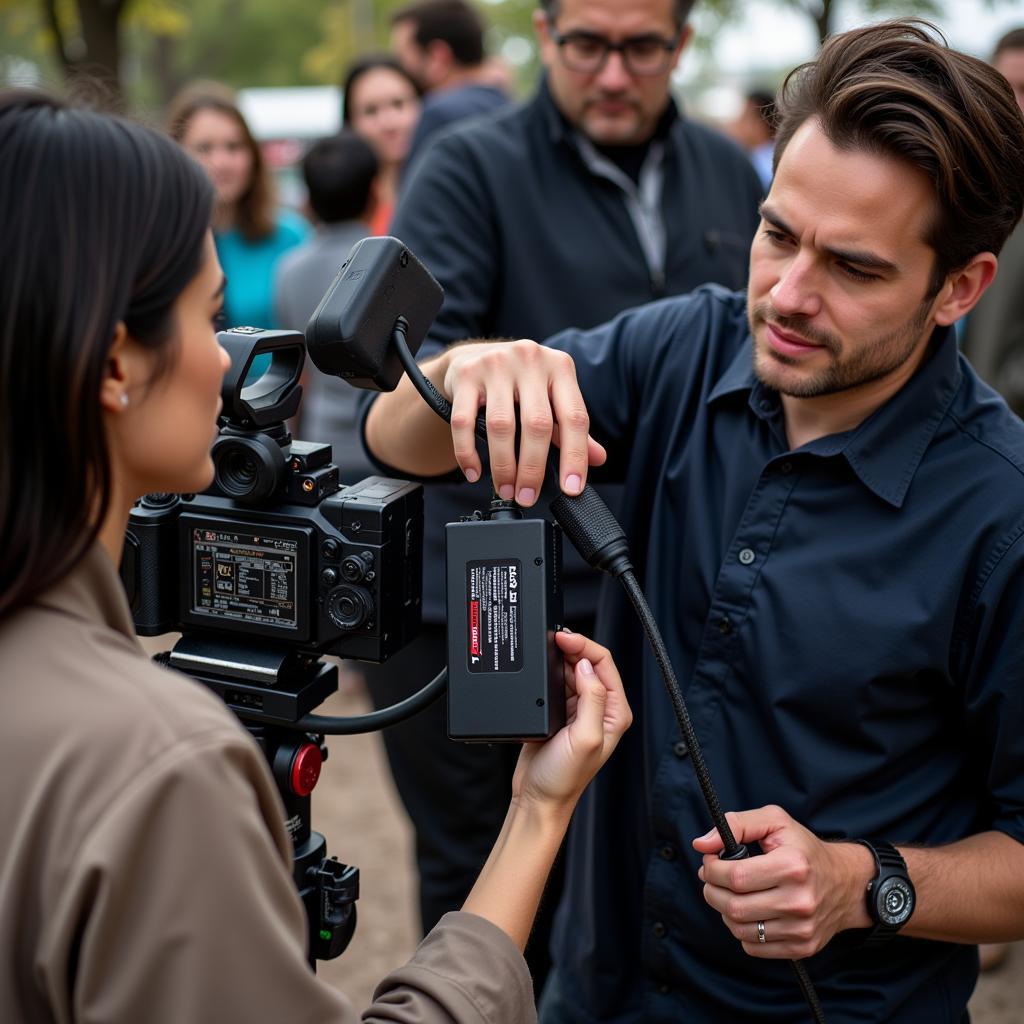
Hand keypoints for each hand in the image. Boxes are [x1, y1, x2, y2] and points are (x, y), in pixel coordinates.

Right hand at [441, 340, 606, 506]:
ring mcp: (496, 364)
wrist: (476, 354)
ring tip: (506, 489)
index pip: (575, 417)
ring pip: (501, 425)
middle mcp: (531, 360)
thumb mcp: (552, 397)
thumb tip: (598, 459)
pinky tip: (475, 472)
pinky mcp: (466, 374)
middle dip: (533, 469)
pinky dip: (468, 453)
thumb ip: (571, 427)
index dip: (576, 457)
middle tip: (528, 496)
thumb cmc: (521, 381)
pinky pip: (463, 421)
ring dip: (503, 466)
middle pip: (536, 424)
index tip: (571, 488)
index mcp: (560, 367)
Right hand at [512, 630, 631, 809]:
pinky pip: (555, 682)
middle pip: (589, 663)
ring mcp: (579, 710)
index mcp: (616, 712)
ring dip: (559, 659)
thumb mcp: (585, 737)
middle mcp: (601, 709)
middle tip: (551, 640)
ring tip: (545, 653)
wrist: (537, 797)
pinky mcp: (559, 712)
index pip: (604, 664)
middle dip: (571, 648)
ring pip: (571, 670)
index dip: (584, 646)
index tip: (563, 638)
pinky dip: (548, 673)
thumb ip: (592, 698)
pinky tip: (540, 671)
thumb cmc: (564, 778)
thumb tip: (587, 666)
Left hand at [692, 806, 872, 958]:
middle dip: (712, 890)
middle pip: (734, 906)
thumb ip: (736, 824)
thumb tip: (701, 844)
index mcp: (792, 866)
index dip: (712, 869)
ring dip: (725, 911)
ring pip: (739, 929)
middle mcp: (799, 901)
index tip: (710, 862)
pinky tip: (749, 911)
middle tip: (713, 879)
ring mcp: (802, 929)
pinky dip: (742, 930)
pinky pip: (753, 947)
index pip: (735, 876)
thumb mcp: (774, 821)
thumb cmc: (803, 848)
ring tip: (731, 894)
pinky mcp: (802, 947)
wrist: (846, 883)